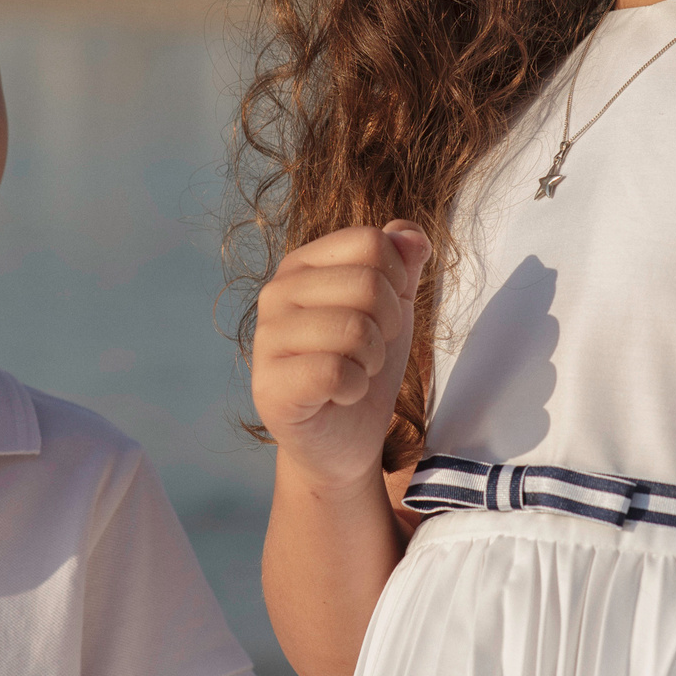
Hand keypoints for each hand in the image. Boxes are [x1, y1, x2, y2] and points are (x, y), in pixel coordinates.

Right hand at [251, 222, 428, 492]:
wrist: (343, 439)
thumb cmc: (363, 366)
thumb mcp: (393, 307)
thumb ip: (402, 264)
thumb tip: (410, 235)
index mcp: (302, 265)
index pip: (370, 242)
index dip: (396, 282)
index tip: (383, 317)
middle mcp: (276, 293)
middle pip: (368, 283)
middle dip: (388, 326)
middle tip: (369, 354)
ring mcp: (266, 339)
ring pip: (355, 329)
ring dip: (371, 361)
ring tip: (353, 373)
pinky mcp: (269, 386)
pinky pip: (336, 372)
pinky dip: (355, 389)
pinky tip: (340, 396)